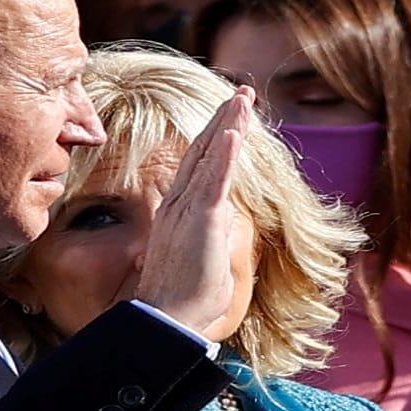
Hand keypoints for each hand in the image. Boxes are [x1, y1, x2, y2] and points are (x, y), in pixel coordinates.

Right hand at [134, 87, 253, 331]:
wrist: (166, 317)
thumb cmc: (186, 296)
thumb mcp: (205, 255)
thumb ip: (213, 231)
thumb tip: (226, 218)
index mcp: (181, 210)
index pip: (202, 164)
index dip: (217, 137)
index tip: (232, 115)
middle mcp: (180, 202)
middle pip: (205, 149)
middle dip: (225, 118)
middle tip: (243, 93)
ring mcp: (188, 209)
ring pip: (211, 156)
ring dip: (229, 124)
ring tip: (244, 98)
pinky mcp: (200, 220)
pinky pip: (214, 181)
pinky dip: (224, 155)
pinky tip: (234, 132)